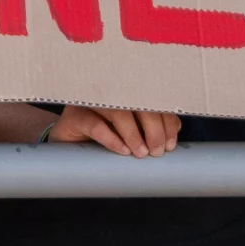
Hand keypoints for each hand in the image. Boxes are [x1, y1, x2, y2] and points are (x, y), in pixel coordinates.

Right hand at [48, 105, 179, 157]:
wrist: (70, 145)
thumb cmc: (105, 135)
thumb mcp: (131, 130)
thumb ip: (152, 126)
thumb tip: (174, 128)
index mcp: (125, 92)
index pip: (151, 99)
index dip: (165, 120)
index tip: (170, 143)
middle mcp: (107, 93)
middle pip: (137, 102)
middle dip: (153, 129)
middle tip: (157, 151)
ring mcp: (89, 103)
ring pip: (117, 111)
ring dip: (133, 134)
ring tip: (141, 153)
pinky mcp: (74, 117)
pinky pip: (95, 124)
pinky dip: (112, 139)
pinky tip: (123, 150)